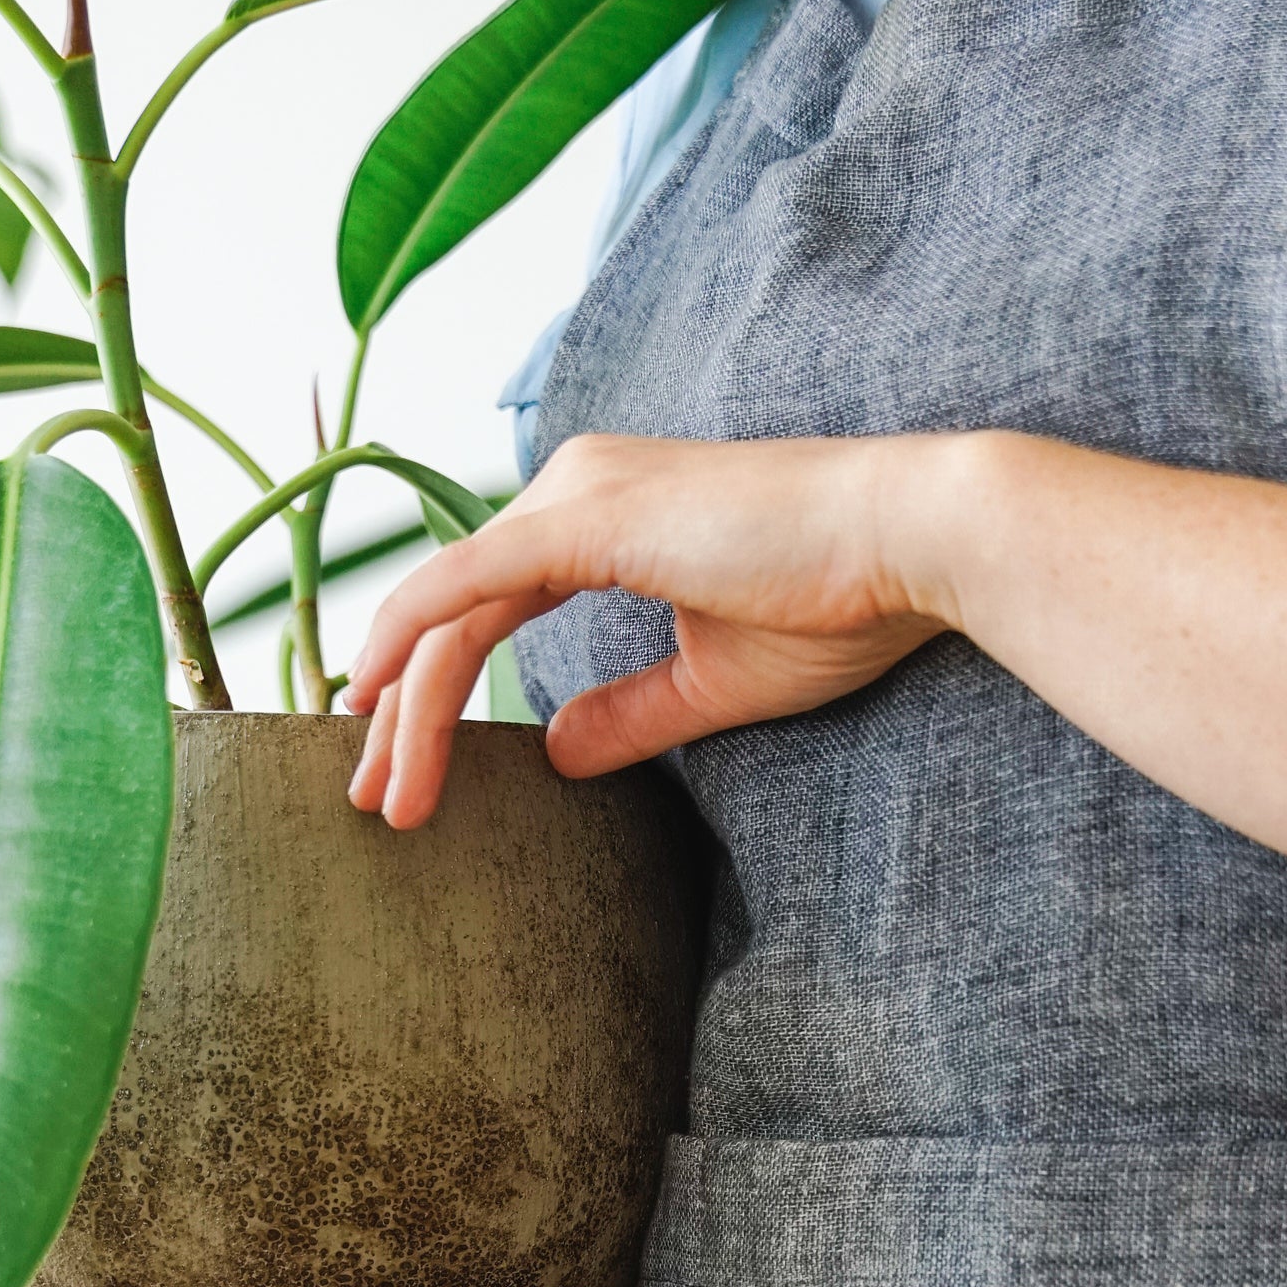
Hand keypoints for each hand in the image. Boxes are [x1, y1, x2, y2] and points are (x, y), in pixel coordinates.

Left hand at [342, 431, 962, 828]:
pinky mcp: (589, 520)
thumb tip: (555, 753)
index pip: (488, 608)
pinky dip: (414, 643)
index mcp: (602, 516)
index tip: (408, 767)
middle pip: (455, 610)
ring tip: (385, 795)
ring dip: (407, 706)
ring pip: (452, 608)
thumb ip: (631, 715)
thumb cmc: (842, 601)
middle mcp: (575, 487)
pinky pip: (469, 584)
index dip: (438, 692)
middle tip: (373, 798)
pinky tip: (376, 700)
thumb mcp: (716, 682)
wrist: (913, 543)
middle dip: (402, 711)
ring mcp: (578, 494)